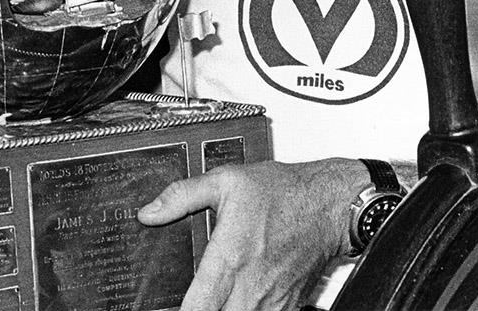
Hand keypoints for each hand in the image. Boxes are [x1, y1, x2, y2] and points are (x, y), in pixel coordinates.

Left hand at [138, 157, 369, 310]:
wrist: (328, 204)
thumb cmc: (282, 192)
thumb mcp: (226, 181)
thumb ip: (182, 196)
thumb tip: (149, 212)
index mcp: (229, 260)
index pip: (193, 310)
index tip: (160, 304)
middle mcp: (248, 290)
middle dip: (201, 310)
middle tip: (193, 298)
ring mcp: (270, 304)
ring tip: (215, 297)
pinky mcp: (287, 308)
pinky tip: (238, 297)